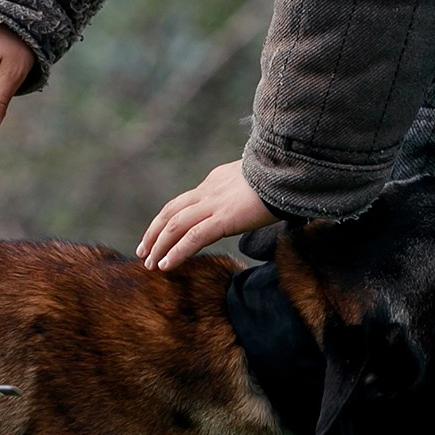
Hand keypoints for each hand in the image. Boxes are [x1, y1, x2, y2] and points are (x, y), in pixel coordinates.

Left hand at [139, 160, 275, 270]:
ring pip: (175, 225)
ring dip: (159, 246)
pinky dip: (176, 252)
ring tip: (150, 264)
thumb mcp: (256, 182)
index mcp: (215, 181)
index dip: (167, 220)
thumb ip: (244, 192)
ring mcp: (214, 203)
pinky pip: (193, 237)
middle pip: (171, 212)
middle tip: (144, 252)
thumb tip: (249, 202)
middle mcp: (209, 190)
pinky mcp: (224, 218)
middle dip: (154, 233)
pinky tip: (166, 266)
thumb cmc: (281, 178)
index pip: (184, 202)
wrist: (290, 169)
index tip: (159, 235)